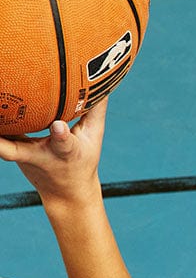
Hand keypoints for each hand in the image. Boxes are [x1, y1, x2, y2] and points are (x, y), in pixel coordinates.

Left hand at [0, 97, 107, 211]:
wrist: (66, 195)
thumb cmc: (81, 161)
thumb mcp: (94, 138)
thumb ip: (95, 110)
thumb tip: (103, 82)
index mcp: (65, 153)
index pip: (63, 144)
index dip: (61, 136)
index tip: (57, 128)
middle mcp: (38, 157)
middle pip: (13, 150)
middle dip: (2, 142)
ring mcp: (20, 157)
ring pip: (0, 146)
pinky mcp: (10, 153)